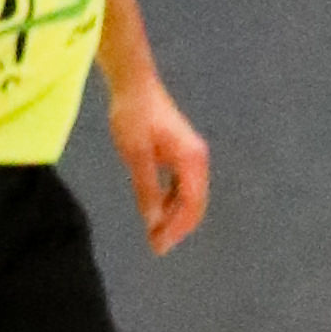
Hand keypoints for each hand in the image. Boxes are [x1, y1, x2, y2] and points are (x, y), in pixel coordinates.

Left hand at [111, 80, 212, 253]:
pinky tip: (157, 210)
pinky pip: (183, 185)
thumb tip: (153, 222)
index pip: (191, 204)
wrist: (133, 84)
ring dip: (175, 216)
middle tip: (156, 247)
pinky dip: (173, 202)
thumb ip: (147, 189)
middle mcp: (198, 159)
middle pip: (196, 203)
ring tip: (155, 234)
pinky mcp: (182, 152)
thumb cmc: (133, 116)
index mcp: (192, 159)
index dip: (177, 228)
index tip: (158, 246)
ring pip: (190, 196)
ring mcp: (191, 155)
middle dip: (178, 227)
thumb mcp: (136, 155)